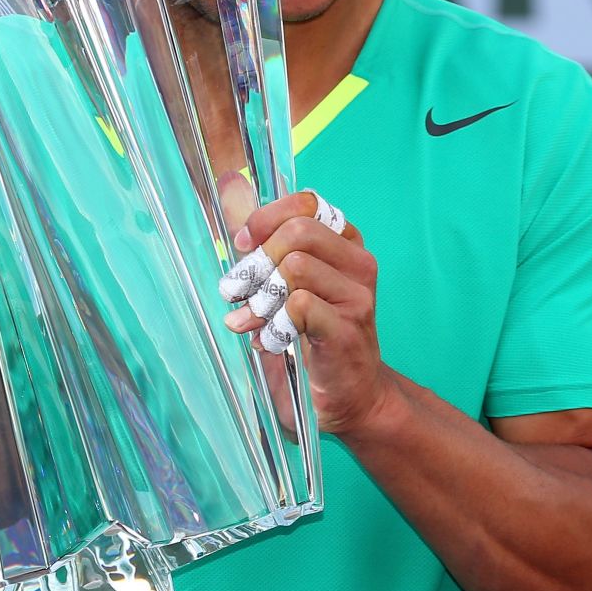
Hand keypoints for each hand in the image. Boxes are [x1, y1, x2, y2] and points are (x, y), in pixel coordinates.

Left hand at [222, 191, 398, 437]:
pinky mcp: (347, 328)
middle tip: (237, 290)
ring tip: (249, 321)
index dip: (268, 218)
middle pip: (298, 233)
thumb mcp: (291, 282)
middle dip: (258, 261)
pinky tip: (268, 341)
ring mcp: (357, 296)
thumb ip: (266, 245)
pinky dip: (273, 324)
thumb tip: (232, 198)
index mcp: (347, 245)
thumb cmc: (315, 333)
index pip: (309, 204)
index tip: (244, 244)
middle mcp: (359, 264)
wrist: (352, 392)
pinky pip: (299, 305)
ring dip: (261, 297)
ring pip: (296, 267)